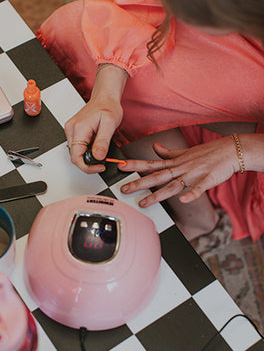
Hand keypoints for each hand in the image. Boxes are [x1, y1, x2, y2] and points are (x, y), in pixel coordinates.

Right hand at [65, 64, 127, 171]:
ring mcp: (71, 130)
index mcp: (79, 128)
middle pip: (75, 156)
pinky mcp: (73, 131)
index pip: (76, 157)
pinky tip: (95, 145)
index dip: (88, 167)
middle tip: (103, 161)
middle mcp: (71, 129)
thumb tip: (98, 157)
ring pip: (76, 152)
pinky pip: (78, 146)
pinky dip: (87, 150)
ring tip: (101, 150)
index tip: (100, 166)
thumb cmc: (108, 107)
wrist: (105, 98)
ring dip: (88, 156)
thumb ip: (103, 142)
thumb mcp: (110, 124)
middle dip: (89, 163)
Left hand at [119, 136, 239, 206]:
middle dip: (139, 183)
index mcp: (175, 162)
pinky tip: (183, 200)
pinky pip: (198, 188)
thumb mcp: (185, 152)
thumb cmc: (208, 153)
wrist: (230, 151)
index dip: (135, 165)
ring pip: (172, 185)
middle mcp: (181, 167)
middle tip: (124, 189)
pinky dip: (191, 194)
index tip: (120, 166)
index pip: (151, 163)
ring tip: (144, 203)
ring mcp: (193, 174)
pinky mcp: (207, 180)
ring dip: (158, 194)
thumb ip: (168, 152)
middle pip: (157, 176)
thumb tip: (154, 147)